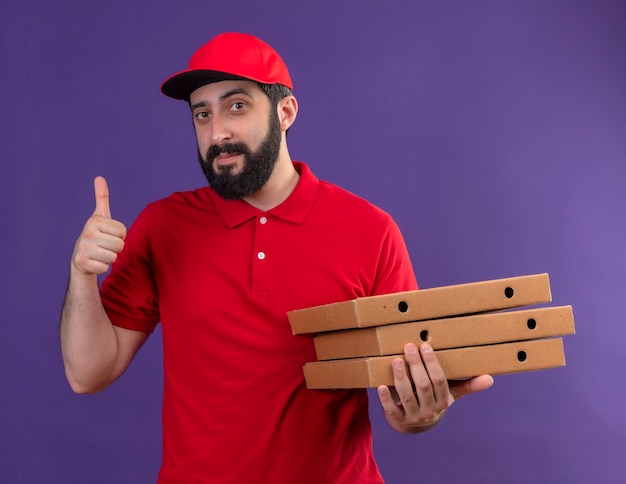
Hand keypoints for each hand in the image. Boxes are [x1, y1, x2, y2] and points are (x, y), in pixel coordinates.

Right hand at [71, 176, 126, 274]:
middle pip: (120, 245)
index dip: (120, 235)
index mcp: (94, 221)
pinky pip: (106, 268)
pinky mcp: (82, 263)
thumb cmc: (95, 235)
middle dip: (116, 248)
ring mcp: (83, 248)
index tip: (108, 234)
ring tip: (100, 253)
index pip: (123, 231)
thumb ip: (102, 198)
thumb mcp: (100, 216)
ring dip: (110, 258)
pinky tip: (94, 262)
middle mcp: (87, 233)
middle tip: (104, 246)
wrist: (80, 257)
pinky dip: (103, 267)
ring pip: (114, 257)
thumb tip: (99, 177)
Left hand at [377, 343, 493, 432]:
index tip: (425, 346)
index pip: (439, 381)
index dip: (432, 363)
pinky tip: (380, 385)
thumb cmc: (434, 401)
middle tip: (409, 346)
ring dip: (401, 378)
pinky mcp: (397, 419)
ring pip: (407, 396)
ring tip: (396, 360)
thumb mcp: (451, 394)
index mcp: (443, 401)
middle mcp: (430, 410)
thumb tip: (491, 379)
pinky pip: (391, 409)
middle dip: (416, 365)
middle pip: (423, 386)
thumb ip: (468, 385)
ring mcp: (413, 416)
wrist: (415, 425)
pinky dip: (385, 398)